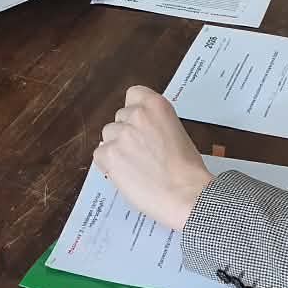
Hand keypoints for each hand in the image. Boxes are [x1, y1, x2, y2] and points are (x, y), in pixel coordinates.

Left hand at [95, 87, 212, 231]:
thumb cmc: (188, 170)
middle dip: (126, 133)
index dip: (134, 111)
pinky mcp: (109, 154)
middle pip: (120, 118)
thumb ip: (156, 125)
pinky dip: (108, 165)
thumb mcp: (177, 133)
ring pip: (108, 136)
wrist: (185, 194)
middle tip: (141, 153)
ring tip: (134, 167)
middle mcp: (137, 115)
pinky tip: (125, 175)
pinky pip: (99, 155)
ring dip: (116, 148)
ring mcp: (121, 134)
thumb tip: (137, 133)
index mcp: (156, 106)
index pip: (134, 94)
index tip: (138, 124)